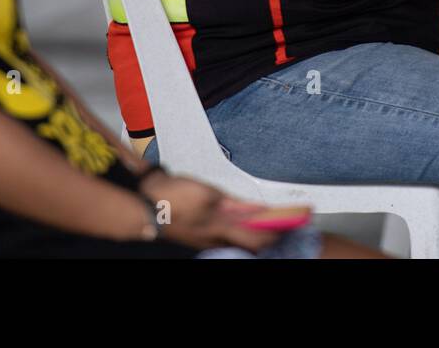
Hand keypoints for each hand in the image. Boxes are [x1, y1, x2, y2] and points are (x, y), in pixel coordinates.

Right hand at [137, 171, 280, 251]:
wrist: (144, 203)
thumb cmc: (173, 197)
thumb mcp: (209, 194)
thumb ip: (235, 204)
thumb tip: (257, 211)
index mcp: (221, 229)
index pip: (258, 237)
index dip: (277, 231)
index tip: (294, 223)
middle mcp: (215, 239)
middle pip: (249, 244)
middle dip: (267, 236)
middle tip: (282, 225)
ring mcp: (205, 239)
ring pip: (236, 241)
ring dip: (252, 235)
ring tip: (265, 226)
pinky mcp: (197, 235)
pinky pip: (223, 237)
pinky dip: (237, 233)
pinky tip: (236, 225)